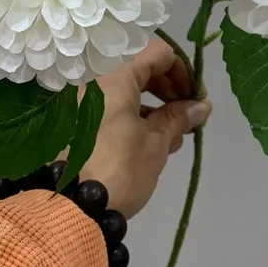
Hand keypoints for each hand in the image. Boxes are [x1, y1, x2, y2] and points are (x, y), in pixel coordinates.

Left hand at [77, 38, 210, 218]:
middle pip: (140, 70)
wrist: (66, 211)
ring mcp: (79, 104)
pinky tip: (147, 142)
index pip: (158, 54)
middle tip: (187, 114)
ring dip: (152, 106)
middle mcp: (93, 83)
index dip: (183, 72)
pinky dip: (130, 117)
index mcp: (115, 78)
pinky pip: (107, 108)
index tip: (195, 97)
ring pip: (124, 91)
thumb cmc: (118, 170)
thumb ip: (179, 118)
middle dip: (168, 90)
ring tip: (172, 135)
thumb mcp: (156, 144)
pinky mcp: (71, 125)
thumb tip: (201, 106)